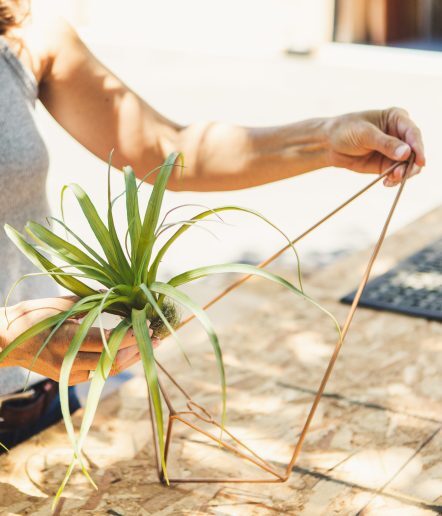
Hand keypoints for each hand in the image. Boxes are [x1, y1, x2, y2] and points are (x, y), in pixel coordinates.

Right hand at [0, 297, 159, 384]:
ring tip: (149, 348)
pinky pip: (99, 373)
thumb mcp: (59, 304)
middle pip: (113, 361)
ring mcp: (68, 374)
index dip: (130, 336)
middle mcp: (69, 361)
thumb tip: (115, 292)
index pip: (107, 342)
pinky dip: (116, 363)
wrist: (4, 342)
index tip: (147, 326)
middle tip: (156, 340)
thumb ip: (89, 300)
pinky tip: (130, 353)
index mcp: (66, 340)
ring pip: (108, 371)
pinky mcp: (68, 379)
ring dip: (130, 359)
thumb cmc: (31, 316)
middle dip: (137, 350)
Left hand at [327, 107, 425, 186]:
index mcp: (397, 118)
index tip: (420, 160)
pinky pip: (397, 173)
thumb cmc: (346, 130)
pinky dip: (395, 179)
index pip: (413, 133)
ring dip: (403, 173)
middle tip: (400, 174)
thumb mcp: (365, 134)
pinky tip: (387, 182)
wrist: (329, 144)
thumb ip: (385, 143)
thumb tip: (406, 153)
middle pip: (414, 150)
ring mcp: (394, 150)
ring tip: (392, 179)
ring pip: (408, 164)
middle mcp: (399, 134)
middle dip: (411, 164)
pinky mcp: (386, 164)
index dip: (418, 147)